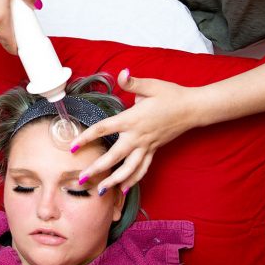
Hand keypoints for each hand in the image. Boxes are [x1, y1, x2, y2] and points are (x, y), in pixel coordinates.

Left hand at [70, 69, 201, 193]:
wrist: (193, 108)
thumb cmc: (171, 95)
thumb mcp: (151, 85)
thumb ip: (133, 82)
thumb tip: (122, 73)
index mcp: (132, 119)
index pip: (104, 129)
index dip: (87, 137)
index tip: (72, 146)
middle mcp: (138, 136)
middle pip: (114, 156)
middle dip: (96, 169)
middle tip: (81, 179)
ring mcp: (147, 146)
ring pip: (129, 169)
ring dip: (114, 180)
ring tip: (100, 191)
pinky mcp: (154, 150)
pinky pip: (142, 169)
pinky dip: (133, 180)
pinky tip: (123, 189)